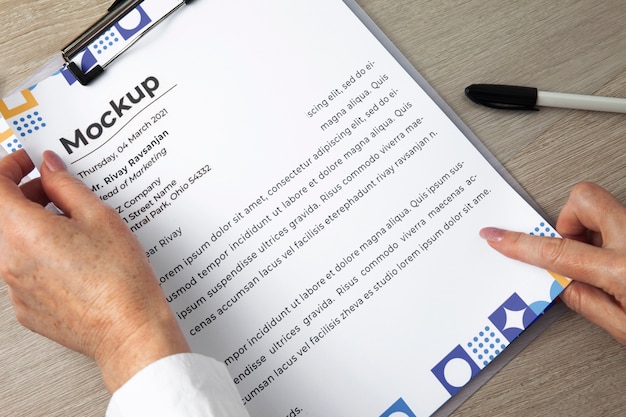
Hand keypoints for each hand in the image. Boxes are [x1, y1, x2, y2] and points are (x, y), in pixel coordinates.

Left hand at [0, 150, 189, 391]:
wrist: (129, 330)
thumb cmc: (120, 279)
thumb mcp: (100, 217)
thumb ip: (67, 186)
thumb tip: (50, 168)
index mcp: (24, 233)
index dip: (9, 166)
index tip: (26, 162)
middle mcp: (9, 261)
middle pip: (2, 215)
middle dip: (26, 195)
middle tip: (58, 191)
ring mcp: (15, 288)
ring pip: (13, 242)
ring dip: (33, 225)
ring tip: (73, 226)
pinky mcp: (26, 308)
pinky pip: (22, 270)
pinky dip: (39, 255)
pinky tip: (73, 257)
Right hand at [480, 182, 625, 343]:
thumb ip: (589, 304)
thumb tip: (560, 284)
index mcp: (623, 270)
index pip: (555, 252)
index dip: (518, 244)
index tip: (494, 236)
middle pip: (583, 200)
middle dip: (566, 220)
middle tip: (568, 246)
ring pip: (603, 206)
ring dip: (592, 230)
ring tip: (600, 260)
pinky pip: (620, 220)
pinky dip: (612, 237)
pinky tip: (621, 260)